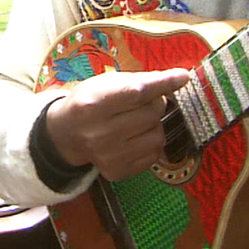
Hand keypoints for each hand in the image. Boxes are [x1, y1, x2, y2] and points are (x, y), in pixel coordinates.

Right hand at [44, 68, 190, 181]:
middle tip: (144, 101)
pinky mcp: (117, 172)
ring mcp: (109, 156)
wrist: (66, 134)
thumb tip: (178, 78)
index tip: (182, 76)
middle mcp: (100, 134)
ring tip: (138, 120)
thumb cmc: (89, 102)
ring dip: (155, 124)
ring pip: (158, 135)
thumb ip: (138, 80)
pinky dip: (150, 142)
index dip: (163, 84)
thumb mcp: (104, 83)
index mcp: (92, 105)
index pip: (137, 93)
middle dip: (156, 103)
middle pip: (151, 114)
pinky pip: (154, 154)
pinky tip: (135, 137)